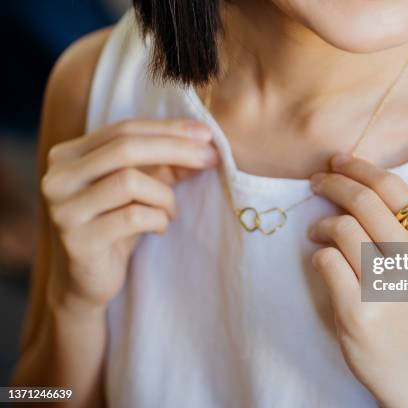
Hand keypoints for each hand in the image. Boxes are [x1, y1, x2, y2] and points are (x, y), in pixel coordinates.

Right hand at [42, 119, 217, 313]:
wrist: (87, 282)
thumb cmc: (116, 227)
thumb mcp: (143, 189)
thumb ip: (166, 164)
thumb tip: (204, 142)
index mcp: (68, 155)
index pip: (124, 129)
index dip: (168, 129)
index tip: (206, 134)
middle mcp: (58, 178)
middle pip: (124, 148)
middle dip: (176, 149)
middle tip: (210, 158)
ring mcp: (64, 209)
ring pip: (129, 181)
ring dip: (165, 196)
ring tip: (171, 211)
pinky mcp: (78, 240)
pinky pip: (133, 217)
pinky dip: (158, 219)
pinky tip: (160, 228)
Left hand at [309, 155, 407, 407]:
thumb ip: (405, 229)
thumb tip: (354, 185)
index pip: (393, 188)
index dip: (359, 167)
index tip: (337, 162)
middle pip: (362, 201)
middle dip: (332, 183)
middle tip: (316, 182)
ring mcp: (387, 286)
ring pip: (341, 228)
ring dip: (321, 225)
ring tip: (317, 232)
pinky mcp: (358, 310)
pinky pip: (325, 262)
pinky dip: (318, 255)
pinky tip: (323, 261)